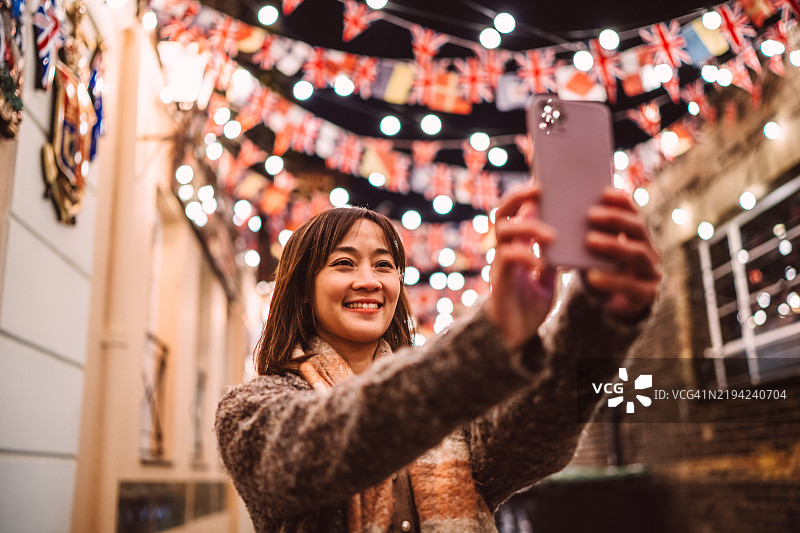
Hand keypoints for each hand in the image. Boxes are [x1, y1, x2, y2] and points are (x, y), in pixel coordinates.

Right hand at [488, 185, 556, 347]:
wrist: (516, 339)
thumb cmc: (530, 305)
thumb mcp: (548, 275)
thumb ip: (553, 255)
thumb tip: (572, 233)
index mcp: (515, 246)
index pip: (513, 211)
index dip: (524, 195)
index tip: (544, 184)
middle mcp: (503, 251)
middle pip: (501, 213)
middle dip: (519, 198)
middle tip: (540, 192)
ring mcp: (499, 265)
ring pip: (504, 232)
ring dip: (529, 228)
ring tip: (551, 235)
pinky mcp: (500, 282)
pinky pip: (507, 260)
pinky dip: (526, 255)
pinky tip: (542, 262)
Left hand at [584, 187, 661, 319]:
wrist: (612, 305)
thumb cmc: (600, 270)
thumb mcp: (592, 252)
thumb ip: (584, 234)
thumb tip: (556, 213)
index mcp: (637, 235)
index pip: (632, 211)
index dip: (620, 201)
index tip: (602, 191)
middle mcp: (649, 249)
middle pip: (638, 228)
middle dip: (615, 219)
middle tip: (590, 215)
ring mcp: (652, 271)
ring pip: (638, 254)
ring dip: (613, 245)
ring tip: (589, 240)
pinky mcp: (647, 294)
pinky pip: (632, 285)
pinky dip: (612, 280)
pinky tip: (592, 275)